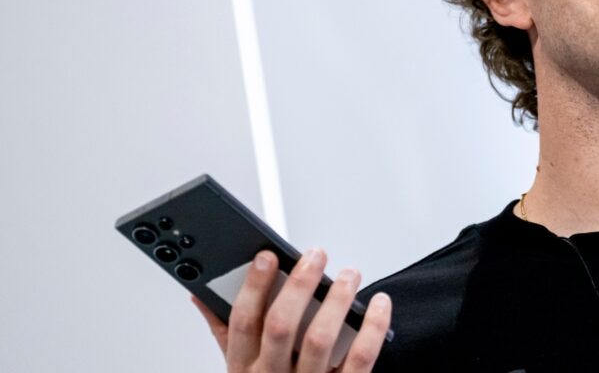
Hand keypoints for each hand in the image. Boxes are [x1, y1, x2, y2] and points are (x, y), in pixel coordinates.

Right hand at [193, 249, 391, 371]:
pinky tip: (379, 304)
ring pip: (319, 339)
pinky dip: (373, 327)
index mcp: (243, 369)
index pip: (242, 322)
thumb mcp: (240, 369)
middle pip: (281, 326)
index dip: (253, 286)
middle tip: (316, 256)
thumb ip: (225, 333)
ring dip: (337, 300)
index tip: (268, 256)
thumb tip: (201, 296)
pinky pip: (360, 358)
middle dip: (299, 285)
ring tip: (349, 274)